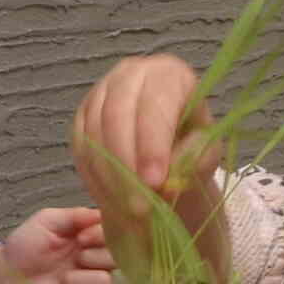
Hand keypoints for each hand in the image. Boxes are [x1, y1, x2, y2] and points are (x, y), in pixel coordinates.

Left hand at [0, 208, 111, 283]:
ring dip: (81, 280)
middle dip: (94, 258)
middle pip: (117, 260)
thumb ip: (75, 215)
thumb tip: (102, 213)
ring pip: (106, 283)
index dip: (103, 237)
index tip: (82, 238)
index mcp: (88, 240)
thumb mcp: (46, 221)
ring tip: (61, 280)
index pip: (115, 236)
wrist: (3, 279)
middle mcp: (94, 263)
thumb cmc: (24, 247)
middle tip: (74, 259)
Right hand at [70, 55, 222, 280]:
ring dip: (108, 176)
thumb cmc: (192, 147)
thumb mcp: (204, 154)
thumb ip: (189, 162)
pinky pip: (80, 146)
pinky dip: (93, 177)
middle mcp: (131, 73)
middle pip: (117, 115)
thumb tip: (163, 183)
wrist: (170, 151)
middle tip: (138, 206)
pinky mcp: (82, 114)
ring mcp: (101, 92)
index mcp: (169, 74)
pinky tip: (110, 200)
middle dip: (126, 164)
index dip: (152, 144)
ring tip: (126, 209)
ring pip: (94, 132)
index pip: (155, 103)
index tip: (155, 182)